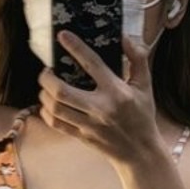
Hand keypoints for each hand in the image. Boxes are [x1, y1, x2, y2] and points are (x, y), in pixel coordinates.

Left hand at [37, 32, 165, 166]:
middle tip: (47, 70)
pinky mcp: (82, 137)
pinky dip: (46, 112)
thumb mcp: (145, 86)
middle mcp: (100, 108)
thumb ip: (138, 59)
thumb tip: (125, 38)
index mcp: (116, 92)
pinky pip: (56, 124)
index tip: (63, 35)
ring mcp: (89, 125)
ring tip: (45, 86)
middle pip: (61, 91)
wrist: (140, 153)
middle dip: (47, 77)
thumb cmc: (142, 117)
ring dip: (44, 94)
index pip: (92, 64)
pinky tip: (48, 105)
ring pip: (55, 108)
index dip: (75, 47)